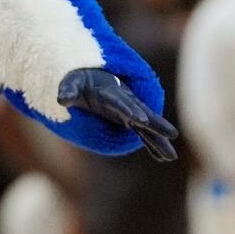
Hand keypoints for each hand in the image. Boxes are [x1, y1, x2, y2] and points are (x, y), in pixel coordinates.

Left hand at [57, 67, 178, 162]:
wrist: (91, 76)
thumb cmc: (79, 80)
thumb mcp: (71, 83)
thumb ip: (68, 91)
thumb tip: (62, 100)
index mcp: (110, 91)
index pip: (121, 102)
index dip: (130, 110)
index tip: (141, 120)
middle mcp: (125, 100)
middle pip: (143, 113)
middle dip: (156, 123)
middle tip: (171, 133)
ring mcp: (129, 110)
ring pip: (148, 126)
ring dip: (159, 139)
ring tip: (172, 156)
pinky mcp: (130, 119)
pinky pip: (144, 133)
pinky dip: (153, 144)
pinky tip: (164, 158)